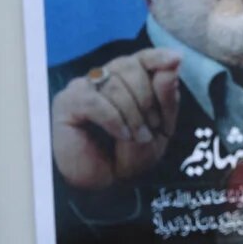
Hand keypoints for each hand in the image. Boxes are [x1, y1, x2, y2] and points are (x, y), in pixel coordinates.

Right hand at [51, 47, 181, 189]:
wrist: (103, 187)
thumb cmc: (130, 156)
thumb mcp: (161, 130)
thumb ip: (167, 98)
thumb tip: (173, 63)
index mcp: (128, 80)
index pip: (143, 56)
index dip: (158, 56)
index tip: (175, 60)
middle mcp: (104, 78)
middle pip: (130, 66)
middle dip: (148, 98)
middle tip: (152, 127)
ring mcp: (84, 87)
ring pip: (114, 84)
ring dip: (133, 115)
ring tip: (137, 138)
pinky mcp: (67, 102)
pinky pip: (95, 100)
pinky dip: (114, 119)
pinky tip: (121, 135)